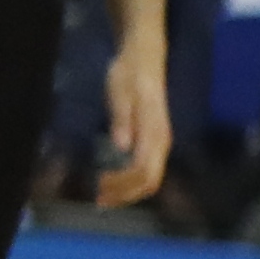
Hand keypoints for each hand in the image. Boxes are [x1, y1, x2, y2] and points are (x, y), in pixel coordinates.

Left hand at [95, 42, 167, 212]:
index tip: (98, 186)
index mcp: (154, 131)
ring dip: (128, 191)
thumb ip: (122, 119)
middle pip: (150, 181)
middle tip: (98, 200)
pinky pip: (148, 170)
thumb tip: (121, 146)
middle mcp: (161, 142)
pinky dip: (131, 181)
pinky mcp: (154, 141)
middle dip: (125, 194)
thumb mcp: (120, 93)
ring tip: (103, 194)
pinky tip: (114, 180)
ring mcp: (160, 143)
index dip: (122, 185)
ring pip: (150, 178)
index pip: (143, 170)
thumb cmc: (129, 75)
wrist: (144, 59)